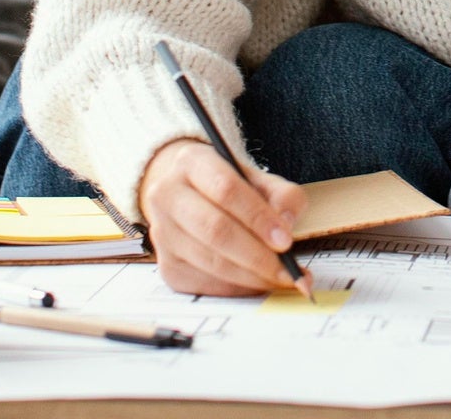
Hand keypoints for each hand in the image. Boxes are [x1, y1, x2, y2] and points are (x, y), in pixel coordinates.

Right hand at [137, 138, 307, 295]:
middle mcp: (168, 196)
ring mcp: (163, 234)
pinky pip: (205, 284)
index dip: (258, 217)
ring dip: (251, 276)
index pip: (226, 189)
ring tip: (280, 278)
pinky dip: (236, 287)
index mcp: (192, 162)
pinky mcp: (167, 266)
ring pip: (210, 261)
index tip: (285, 240)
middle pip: (215, 230)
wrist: (187, 193)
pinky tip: (258, 283)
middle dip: (256, 254)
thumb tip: (286, 225)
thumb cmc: (226, 185)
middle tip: (287, 269)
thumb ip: (280, 194)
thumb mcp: (256, 177)